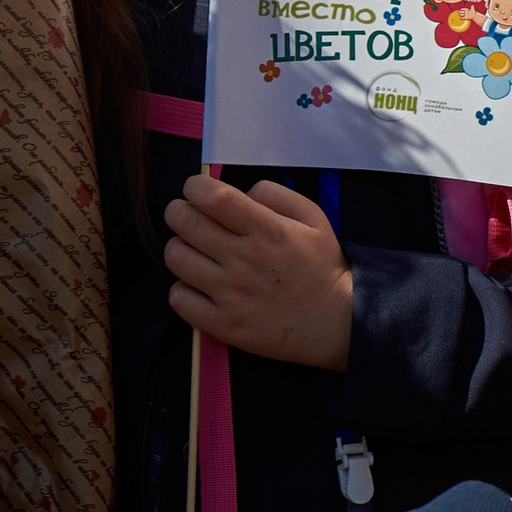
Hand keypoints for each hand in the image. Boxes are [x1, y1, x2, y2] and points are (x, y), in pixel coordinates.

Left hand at [164, 172, 352, 368]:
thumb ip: (275, 195)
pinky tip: (199, 285)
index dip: (194, 187)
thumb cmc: (321, 266)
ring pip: (176, 258)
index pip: (212, 197)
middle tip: (188, 216)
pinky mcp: (223, 324)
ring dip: (180, 248)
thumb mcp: (312, 218)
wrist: (336, 322)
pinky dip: (183, 288)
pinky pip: (178, 298)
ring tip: (196, 252)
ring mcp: (231, 294)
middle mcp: (244, 260)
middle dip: (179, 211)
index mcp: (266, 230)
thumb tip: (239, 192)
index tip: (196, 190)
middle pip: (183, 223)